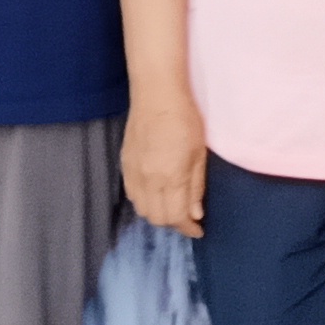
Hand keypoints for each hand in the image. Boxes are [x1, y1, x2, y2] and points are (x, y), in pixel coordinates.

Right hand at [121, 96, 207, 239]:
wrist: (156, 95)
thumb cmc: (185, 119)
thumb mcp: (199, 154)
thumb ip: (196, 187)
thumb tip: (196, 213)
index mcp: (171, 177)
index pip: (176, 216)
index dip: (188, 228)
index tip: (198, 229)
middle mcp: (148, 180)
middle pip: (157, 218)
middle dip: (174, 222)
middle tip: (187, 216)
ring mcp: (133, 173)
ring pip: (142, 210)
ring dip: (158, 213)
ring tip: (172, 205)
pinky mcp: (124, 164)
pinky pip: (132, 195)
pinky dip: (144, 201)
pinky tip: (155, 193)